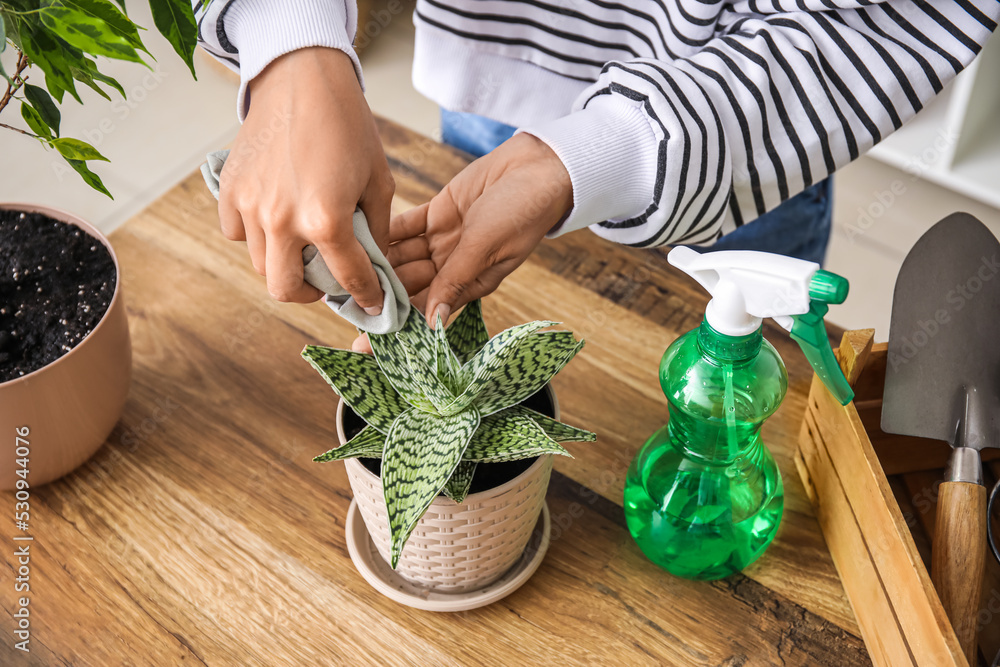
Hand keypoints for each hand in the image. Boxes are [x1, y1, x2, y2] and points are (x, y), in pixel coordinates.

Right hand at [218, 47, 393, 308]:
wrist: (302, 79)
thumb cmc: (348, 126)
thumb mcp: (378, 181)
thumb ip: (375, 231)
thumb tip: (375, 265)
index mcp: (325, 220)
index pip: (347, 278)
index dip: (365, 295)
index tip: (372, 303)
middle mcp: (281, 221)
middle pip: (285, 289)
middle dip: (311, 293)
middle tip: (327, 281)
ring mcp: (250, 206)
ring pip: (260, 263)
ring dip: (284, 262)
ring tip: (303, 244)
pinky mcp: (229, 190)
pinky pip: (237, 233)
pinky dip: (255, 235)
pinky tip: (276, 217)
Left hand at [350, 133, 571, 352]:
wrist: (538, 167)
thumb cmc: (524, 212)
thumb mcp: (488, 247)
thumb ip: (456, 281)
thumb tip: (434, 323)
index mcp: (469, 283)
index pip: (427, 311)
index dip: (398, 325)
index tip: (366, 341)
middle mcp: (452, 266)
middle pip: (408, 286)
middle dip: (379, 294)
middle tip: (343, 301)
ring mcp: (443, 240)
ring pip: (401, 257)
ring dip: (376, 263)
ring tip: (344, 268)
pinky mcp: (437, 212)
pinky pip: (405, 226)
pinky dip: (384, 231)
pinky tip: (359, 235)